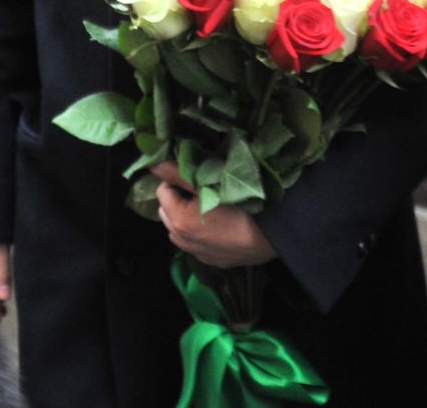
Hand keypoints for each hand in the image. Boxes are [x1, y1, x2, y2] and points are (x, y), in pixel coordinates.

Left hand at [151, 162, 277, 269]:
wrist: (273, 233)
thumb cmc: (242, 204)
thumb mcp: (210, 183)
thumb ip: (179, 174)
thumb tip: (153, 165)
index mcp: (178, 220)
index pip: (162, 191)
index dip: (176, 180)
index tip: (194, 175)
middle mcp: (182, 241)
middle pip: (167, 212)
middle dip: (177, 199)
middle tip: (200, 188)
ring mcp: (198, 254)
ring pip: (179, 231)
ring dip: (185, 217)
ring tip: (208, 206)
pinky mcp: (213, 261)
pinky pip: (196, 244)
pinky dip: (199, 233)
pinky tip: (218, 225)